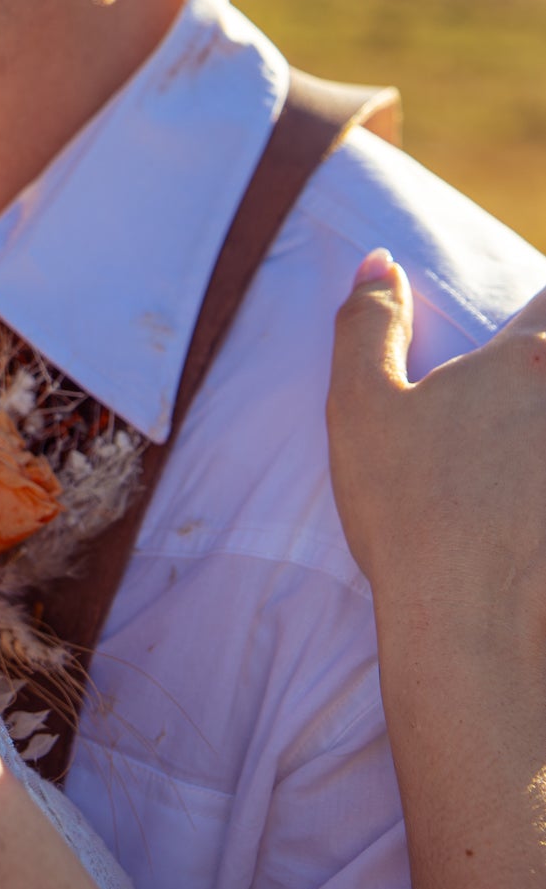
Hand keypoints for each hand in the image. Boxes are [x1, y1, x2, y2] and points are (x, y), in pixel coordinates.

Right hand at [329, 253, 545, 659]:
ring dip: (543, 431)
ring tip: (521, 462)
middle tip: (513, 398)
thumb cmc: (409, 512)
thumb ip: (369, 322)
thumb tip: (380, 261)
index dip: (541, 304)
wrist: (470, 627)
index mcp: (528, 362)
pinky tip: (533, 505)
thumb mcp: (361, 405)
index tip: (523, 333)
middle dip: (542, 369)